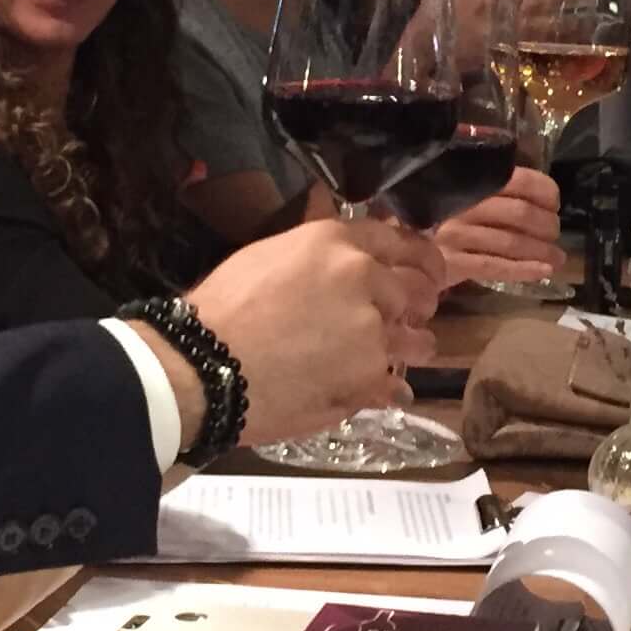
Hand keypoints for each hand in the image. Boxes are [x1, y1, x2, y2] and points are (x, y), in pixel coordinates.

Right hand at [186, 216, 445, 447]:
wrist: (205, 368)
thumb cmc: (220, 310)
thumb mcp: (268, 258)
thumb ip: (317, 257)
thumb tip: (342, 260)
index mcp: (336, 243)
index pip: (399, 240)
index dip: (417, 256)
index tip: (425, 268)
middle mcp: (365, 279)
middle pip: (419, 288)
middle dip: (417, 302)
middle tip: (406, 317)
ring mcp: (373, 331)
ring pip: (420, 338)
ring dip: (410, 345)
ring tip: (392, 356)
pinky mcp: (370, 377)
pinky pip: (396, 382)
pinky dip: (386, 387)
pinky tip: (372, 390)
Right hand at [432, 166, 561, 285]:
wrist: (401, 250)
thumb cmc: (439, 219)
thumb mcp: (462, 194)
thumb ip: (494, 188)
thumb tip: (542, 197)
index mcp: (470, 181)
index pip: (520, 180)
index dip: (546, 193)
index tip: (553, 205)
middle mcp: (462, 205)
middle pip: (520, 213)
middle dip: (547, 226)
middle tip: (554, 235)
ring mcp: (455, 235)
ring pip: (511, 243)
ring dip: (541, 252)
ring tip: (557, 258)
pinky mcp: (451, 264)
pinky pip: (495, 267)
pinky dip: (524, 270)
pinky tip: (544, 273)